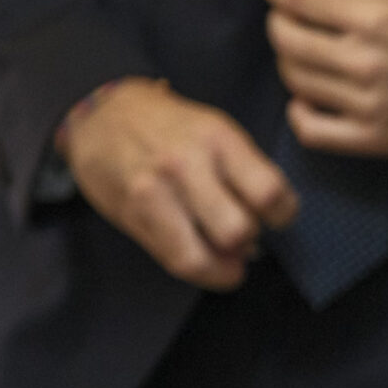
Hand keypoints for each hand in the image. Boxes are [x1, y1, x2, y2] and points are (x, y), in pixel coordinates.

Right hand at [63, 77, 297, 289]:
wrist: (104, 116)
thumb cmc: (171, 129)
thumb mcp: (216, 132)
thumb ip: (245, 174)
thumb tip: (265, 229)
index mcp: (218, 138)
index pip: (269, 192)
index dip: (283, 215)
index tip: (276, 216)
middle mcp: (186, 163)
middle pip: (239, 229)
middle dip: (250, 240)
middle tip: (244, 233)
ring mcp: (154, 191)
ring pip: (206, 255)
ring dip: (225, 264)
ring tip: (225, 254)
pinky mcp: (134, 214)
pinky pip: (178, 261)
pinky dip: (203, 271)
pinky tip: (207, 261)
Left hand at [260, 0, 387, 158]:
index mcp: (376, 20)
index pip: (298, 0)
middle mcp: (366, 62)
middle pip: (286, 40)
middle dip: (280, 24)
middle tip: (288, 21)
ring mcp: (367, 104)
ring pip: (294, 80)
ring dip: (291, 64)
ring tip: (307, 58)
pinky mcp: (373, 137)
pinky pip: (311, 129)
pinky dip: (300, 112)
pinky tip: (310, 100)